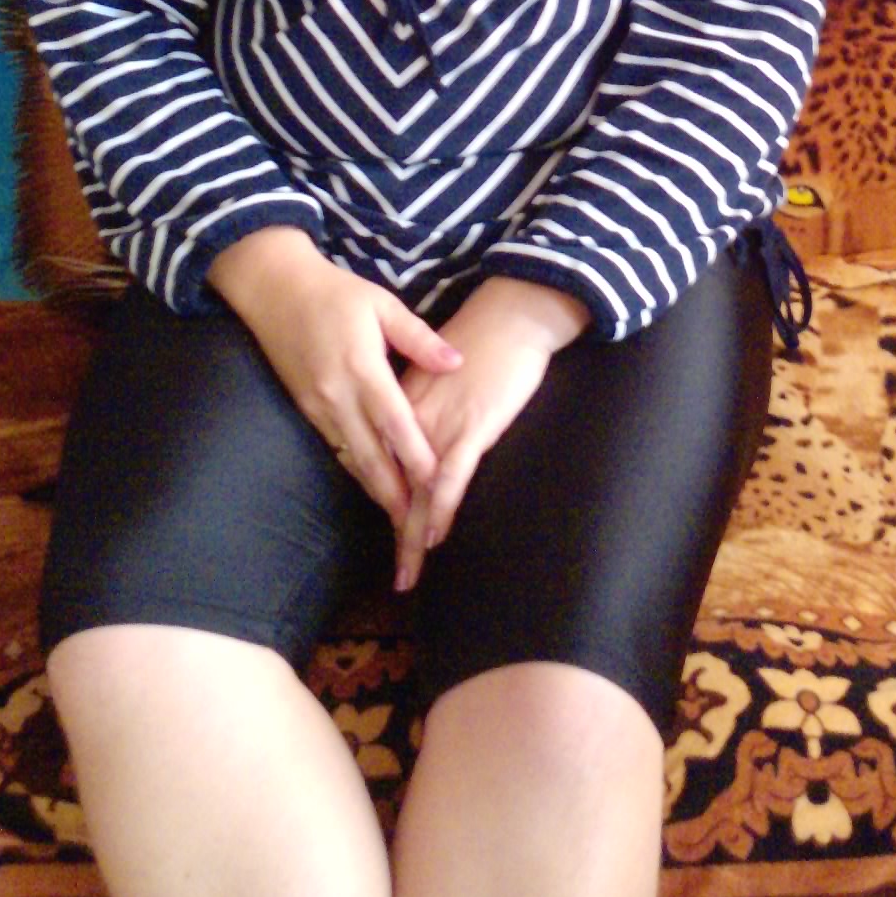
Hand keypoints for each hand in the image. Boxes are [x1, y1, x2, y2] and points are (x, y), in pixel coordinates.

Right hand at [206, 228, 461, 523]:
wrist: (274, 288)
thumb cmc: (335, 292)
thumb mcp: (382, 304)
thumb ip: (419, 338)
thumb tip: (456, 362)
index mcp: (362, 368)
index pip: (395, 423)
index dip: (416, 455)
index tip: (438, 481)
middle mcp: (338, 395)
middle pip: (370, 454)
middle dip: (393, 492)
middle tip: (416, 523)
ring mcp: (318, 405)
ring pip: (350, 457)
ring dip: (373, 486)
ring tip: (397, 515)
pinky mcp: (304, 407)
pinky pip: (334, 446)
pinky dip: (353, 467)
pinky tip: (369, 481)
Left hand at [394, 278, 588, 592]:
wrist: (511, 315)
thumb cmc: (481, 343)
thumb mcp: (439, 375)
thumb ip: (426, 406)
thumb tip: (420, 441)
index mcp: (403, 408)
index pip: (384, 467)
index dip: (385, 507)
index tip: (387, 541)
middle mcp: (414, 423)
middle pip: (396, 491)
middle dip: (397, 539)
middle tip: (397, 582)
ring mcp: (441, 428)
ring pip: (418, 494)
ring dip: (413, 540)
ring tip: (409, 577)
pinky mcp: (473, 429)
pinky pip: (450, 479)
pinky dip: (439, 511)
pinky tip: (434, 538)